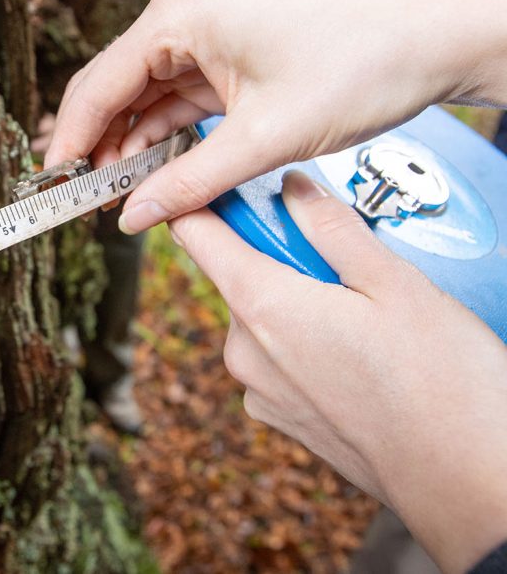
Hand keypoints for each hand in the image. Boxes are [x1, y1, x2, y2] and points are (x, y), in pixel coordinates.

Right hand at [41, 0, 506, 233]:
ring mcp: (204, 42)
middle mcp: (180, 23)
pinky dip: (168, 143)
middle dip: (100, 152)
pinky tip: (159, 178)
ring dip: (133, 152)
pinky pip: (179, 107)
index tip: (54, 193)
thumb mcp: (264, 137)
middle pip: (114, 95)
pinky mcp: (227, 62)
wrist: (431, 37)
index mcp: (176, 21)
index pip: (96, 88)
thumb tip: (132, 220)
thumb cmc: (356, 63)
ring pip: (146, 104)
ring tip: (121, 203)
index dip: (71, 145)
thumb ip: (190, 183)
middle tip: (86, 208)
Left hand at [170, 170, 506, 573]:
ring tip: (365, 317)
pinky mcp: (281, 419)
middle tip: (344, 261)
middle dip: (281, 258)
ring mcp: (260, 392)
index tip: (214, 178)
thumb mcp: (396, 284)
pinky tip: (359, 357)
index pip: (196, 235)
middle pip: (239, 276)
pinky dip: (305, 345)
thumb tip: (290, 189)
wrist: (465, 483)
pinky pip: (278, 361)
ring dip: (297, 304)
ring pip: (262, 320)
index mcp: (263, 306)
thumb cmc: (441, 383)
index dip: (198, 200)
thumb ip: (333, 228)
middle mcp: (246, 351)